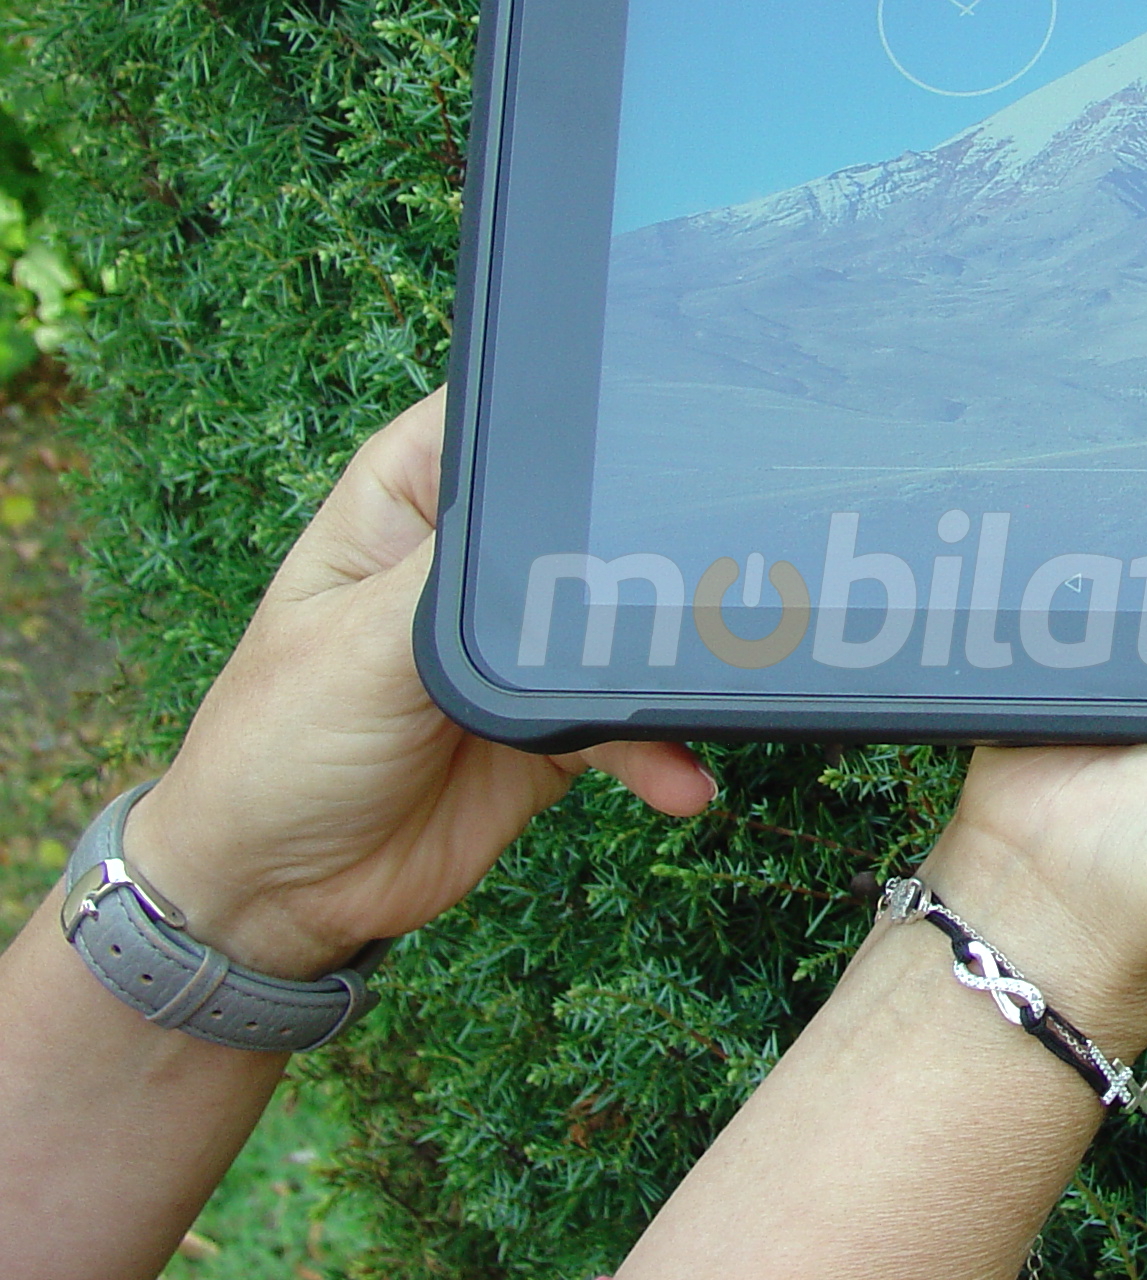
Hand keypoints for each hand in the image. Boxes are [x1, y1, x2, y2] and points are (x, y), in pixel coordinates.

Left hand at [120, 389, 713, 977]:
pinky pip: (630, 719)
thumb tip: (556, 519)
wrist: (282, 897)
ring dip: (665, 656)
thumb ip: (457, 578)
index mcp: (413, 498)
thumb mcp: (359, 641)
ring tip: (701, 684)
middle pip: (587, 517)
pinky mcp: (555, 723)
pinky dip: (661, 747)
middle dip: (647, 547)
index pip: (507, 422)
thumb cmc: (275, 744)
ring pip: (623, 619)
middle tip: (706, 572)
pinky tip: (681, 776)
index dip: (571, 415)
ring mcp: (520, 640)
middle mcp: (474, 560)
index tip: (655, 431)